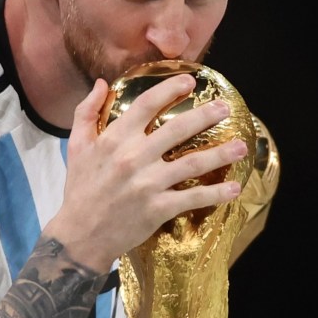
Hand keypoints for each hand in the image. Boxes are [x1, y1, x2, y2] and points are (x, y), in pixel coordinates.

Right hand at [45, 75, 247, 272]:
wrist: (79, 235)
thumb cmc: (80, 189)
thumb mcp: (76, 147)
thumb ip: (86, 111)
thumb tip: (102, 83)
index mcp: (114, 139)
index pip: (146, 105)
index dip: (170, 90)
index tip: (189, 82)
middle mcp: (134, 158)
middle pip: (178, 129)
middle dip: (206, 115)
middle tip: (226, 107)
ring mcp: (148, 184)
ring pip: (192, 163)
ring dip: (221, 153)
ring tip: (242, 146)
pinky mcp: (158, 208)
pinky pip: (192, 198)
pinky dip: (215, 193)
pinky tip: (234, 188)